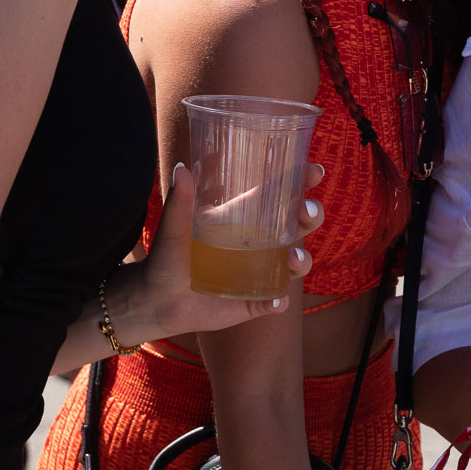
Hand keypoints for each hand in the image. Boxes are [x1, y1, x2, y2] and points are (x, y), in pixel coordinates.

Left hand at [110, 162, 325, 338]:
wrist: (156, 302)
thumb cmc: (166, 258)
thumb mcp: (173, 228)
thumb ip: (179, 201)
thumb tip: (181, 167)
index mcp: (245, 220)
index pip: (280, 196)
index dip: (301, 182)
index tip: (314, 172)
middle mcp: (259, 245)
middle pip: (298, 226)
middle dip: (311, 216)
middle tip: (306, 211)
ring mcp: (260, 274)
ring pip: (295, 264)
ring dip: (302, 260)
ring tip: (293, 258)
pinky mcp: (253, 302)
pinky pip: (275, 301)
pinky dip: (278, 301)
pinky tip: (275, 301)